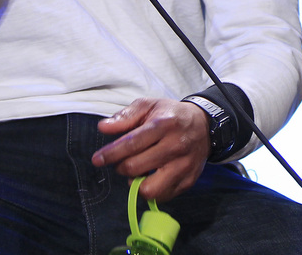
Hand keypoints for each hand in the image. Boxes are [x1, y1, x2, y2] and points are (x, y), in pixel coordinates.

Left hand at [92, 98, 210, 201]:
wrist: (204, 124)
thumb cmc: (170, 115)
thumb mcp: (148, 106)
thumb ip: (125, 117)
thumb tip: (103, 128)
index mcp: (164, 124)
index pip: (131, 144)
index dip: (111, 154)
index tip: (97, 160)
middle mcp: (176, 146)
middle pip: (136, 168)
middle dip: (122, 167)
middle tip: (123, 161)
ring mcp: (184, 165)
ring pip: (149, 189)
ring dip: (137, 183)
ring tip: (139, 171)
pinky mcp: (189, 180)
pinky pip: (162, 196)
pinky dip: (152, 190)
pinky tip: (152, 176)